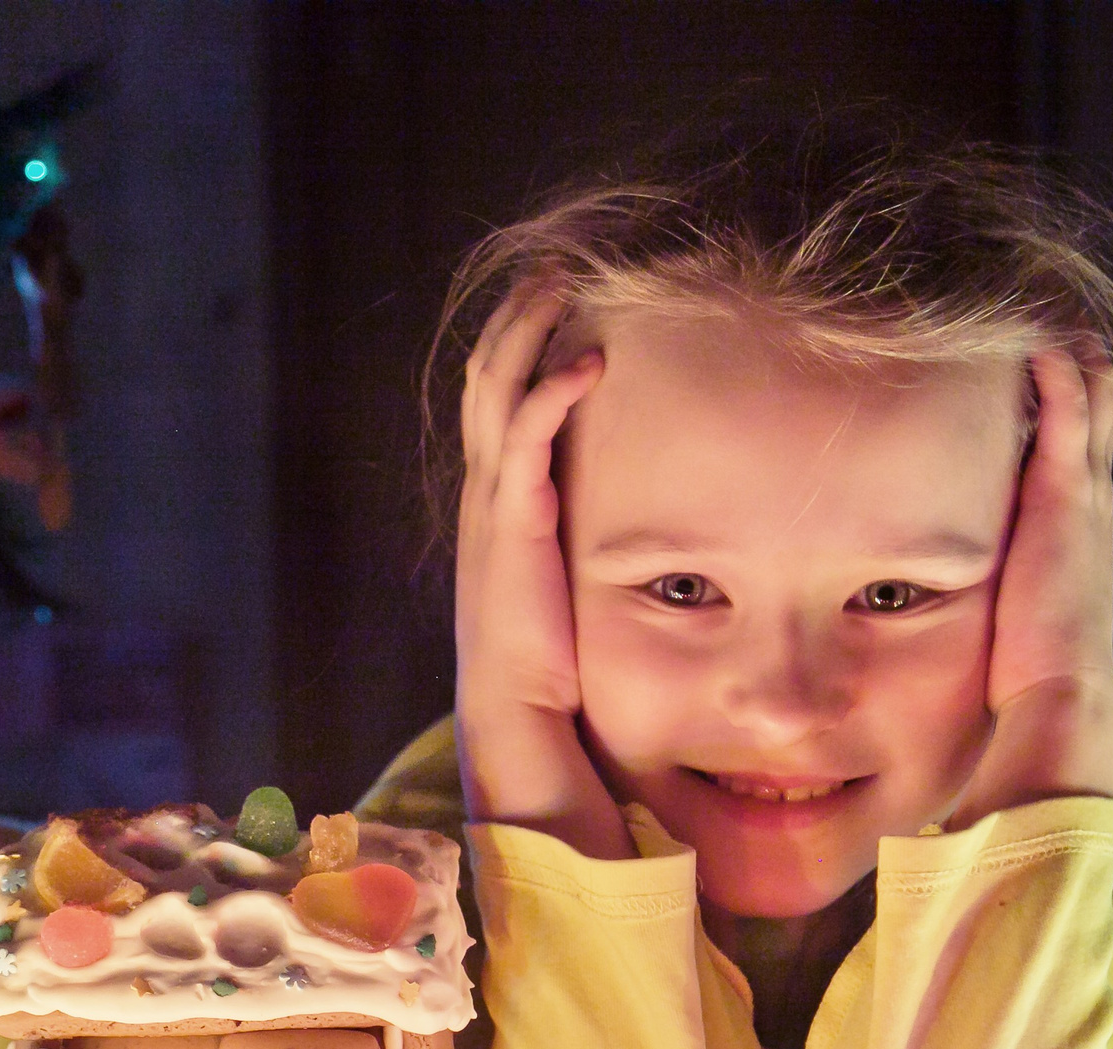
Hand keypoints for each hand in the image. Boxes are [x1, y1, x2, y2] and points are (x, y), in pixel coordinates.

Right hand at [453, 282, 625, 855]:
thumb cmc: (550, 661)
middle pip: (485, 379)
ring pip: (497, 392)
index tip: (550, 305)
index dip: (516, 350)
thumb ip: (578, 545)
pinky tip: (587, 359)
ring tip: (561, 286)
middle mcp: (486, 493)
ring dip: (528, 332)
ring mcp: (494, 504)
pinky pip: (526, 436)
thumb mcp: (562, 584)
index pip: (495, 405)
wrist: (519, 713)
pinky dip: (553, 390)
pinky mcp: (513, 520)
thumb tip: (626, 527)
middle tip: (552, 271)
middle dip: (516, 319)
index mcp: (497, 504)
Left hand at [949, 346, 1112, 826]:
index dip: (1062, 410)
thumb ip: (984, 587)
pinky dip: (1062, 377)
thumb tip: (932, 588)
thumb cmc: (1023, 670)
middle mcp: (1085, 507)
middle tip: (1057, 316)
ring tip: (1052, 309)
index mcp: (1070, 532)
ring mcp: (1080, 500)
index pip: (1069, 454)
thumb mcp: (1003, 611)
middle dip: (1074, 366)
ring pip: (1086, 405)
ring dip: (1071, 356)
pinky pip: (1070, 420)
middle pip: (1089, 416)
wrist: (1058, 694)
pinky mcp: (1066, 500)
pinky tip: (1045, 339)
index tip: (1037, 366)